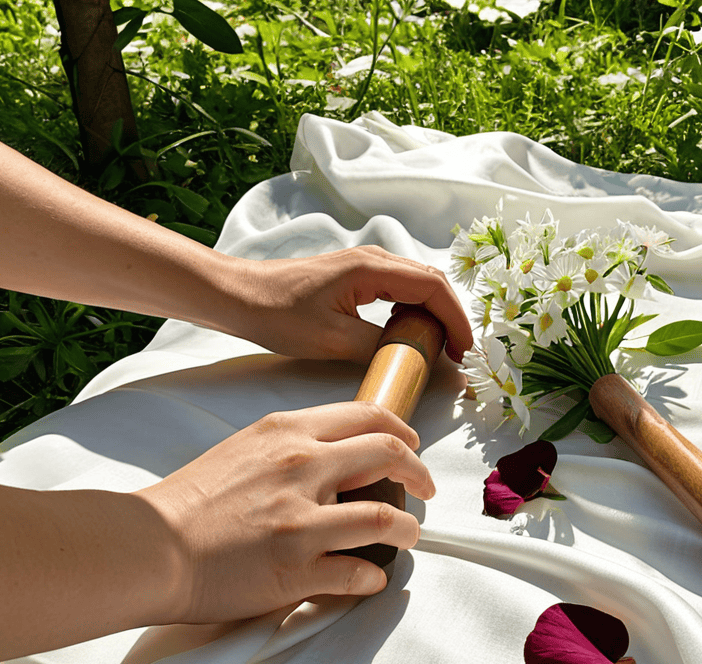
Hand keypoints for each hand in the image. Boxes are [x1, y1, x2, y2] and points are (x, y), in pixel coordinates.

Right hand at [136, 401, 427, 625]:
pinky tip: (370, 578)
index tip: (411, 447)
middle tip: (426, 490)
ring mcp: (301, 521)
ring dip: (407, 530)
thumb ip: (295, 445)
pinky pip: (358, 573)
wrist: (149, 546)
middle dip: (420, 473)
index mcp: (289, 433)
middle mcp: (302, 469)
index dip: (402, 432)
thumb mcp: (247, 448)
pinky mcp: (295, 569)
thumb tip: (340, 456)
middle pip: (391, 456)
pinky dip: (373, 577)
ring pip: (386, 518)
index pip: (369, 416)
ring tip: (407, 537)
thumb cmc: (193, 500)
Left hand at [232, 245, 473, 363]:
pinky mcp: (357, 276)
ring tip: (437, 349)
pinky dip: (413, 311)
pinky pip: (399, 289)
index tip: (463, 351)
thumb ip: (384, 350)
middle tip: (455, 355)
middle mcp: (374, 259)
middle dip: (450, 318)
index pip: (433, 287)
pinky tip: (408, 335)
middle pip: (431, 282)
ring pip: (417, 285)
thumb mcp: (333, 340)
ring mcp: (366, 265)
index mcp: (371, 268)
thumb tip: (422, 365)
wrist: (239, 296)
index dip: (455, 319)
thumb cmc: (278, 314)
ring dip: (433, 315)